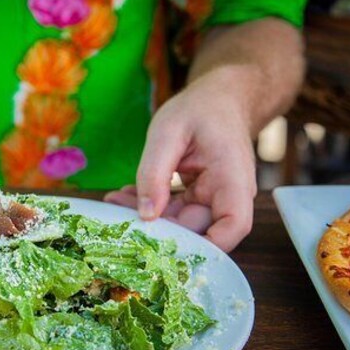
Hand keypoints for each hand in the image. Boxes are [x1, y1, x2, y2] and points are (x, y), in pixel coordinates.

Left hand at [105, 73, 256, 251]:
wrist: (219, 97)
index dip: (209, 246)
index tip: (169, 251)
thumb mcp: (169, 131)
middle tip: (117, 216)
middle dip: (157, 228)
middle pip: (197, 229)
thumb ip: (155, 173)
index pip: (234, 225)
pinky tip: (126, 196)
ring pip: (179, 223)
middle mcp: (228, 194)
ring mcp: (213, 198)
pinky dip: (150, 205)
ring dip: (147, 217)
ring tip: (115, 201)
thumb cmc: (201, 107)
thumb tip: (146, 214)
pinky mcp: (198, 197)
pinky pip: (173, 211)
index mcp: (232, 177)